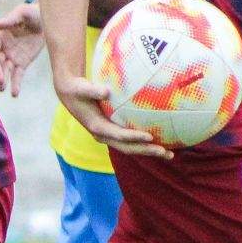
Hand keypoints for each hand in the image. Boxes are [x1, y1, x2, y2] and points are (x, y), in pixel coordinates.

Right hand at [0, 3, 43, 93]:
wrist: (47, 20)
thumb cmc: (32, 13)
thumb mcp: (22, 13)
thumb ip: (10, 20)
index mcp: (0, 37)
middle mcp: (3, 49)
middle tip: (0, 81)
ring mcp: (12, 57)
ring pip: (5, 71)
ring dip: (3, 80)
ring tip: (3, 89)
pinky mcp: (22, 63)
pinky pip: (17, 75)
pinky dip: (16, 84)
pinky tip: (14, 93)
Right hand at [55, 70, 170, 156]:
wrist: (71, 96)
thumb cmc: (77, 90)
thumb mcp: (82, 89)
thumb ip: (93, 90)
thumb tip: (106, 91)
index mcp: (97, 127)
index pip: (118, 135)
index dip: (134, 137)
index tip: (150, 136)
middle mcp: (104, 136)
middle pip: (128, 148)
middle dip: (147, 150)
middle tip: (166, 151)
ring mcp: (110, 136)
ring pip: (131, 148)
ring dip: (150, 151)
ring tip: (170, 153)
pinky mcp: (114, 133)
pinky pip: (132, 141)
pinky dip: (146, 143)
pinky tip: (162, 140)